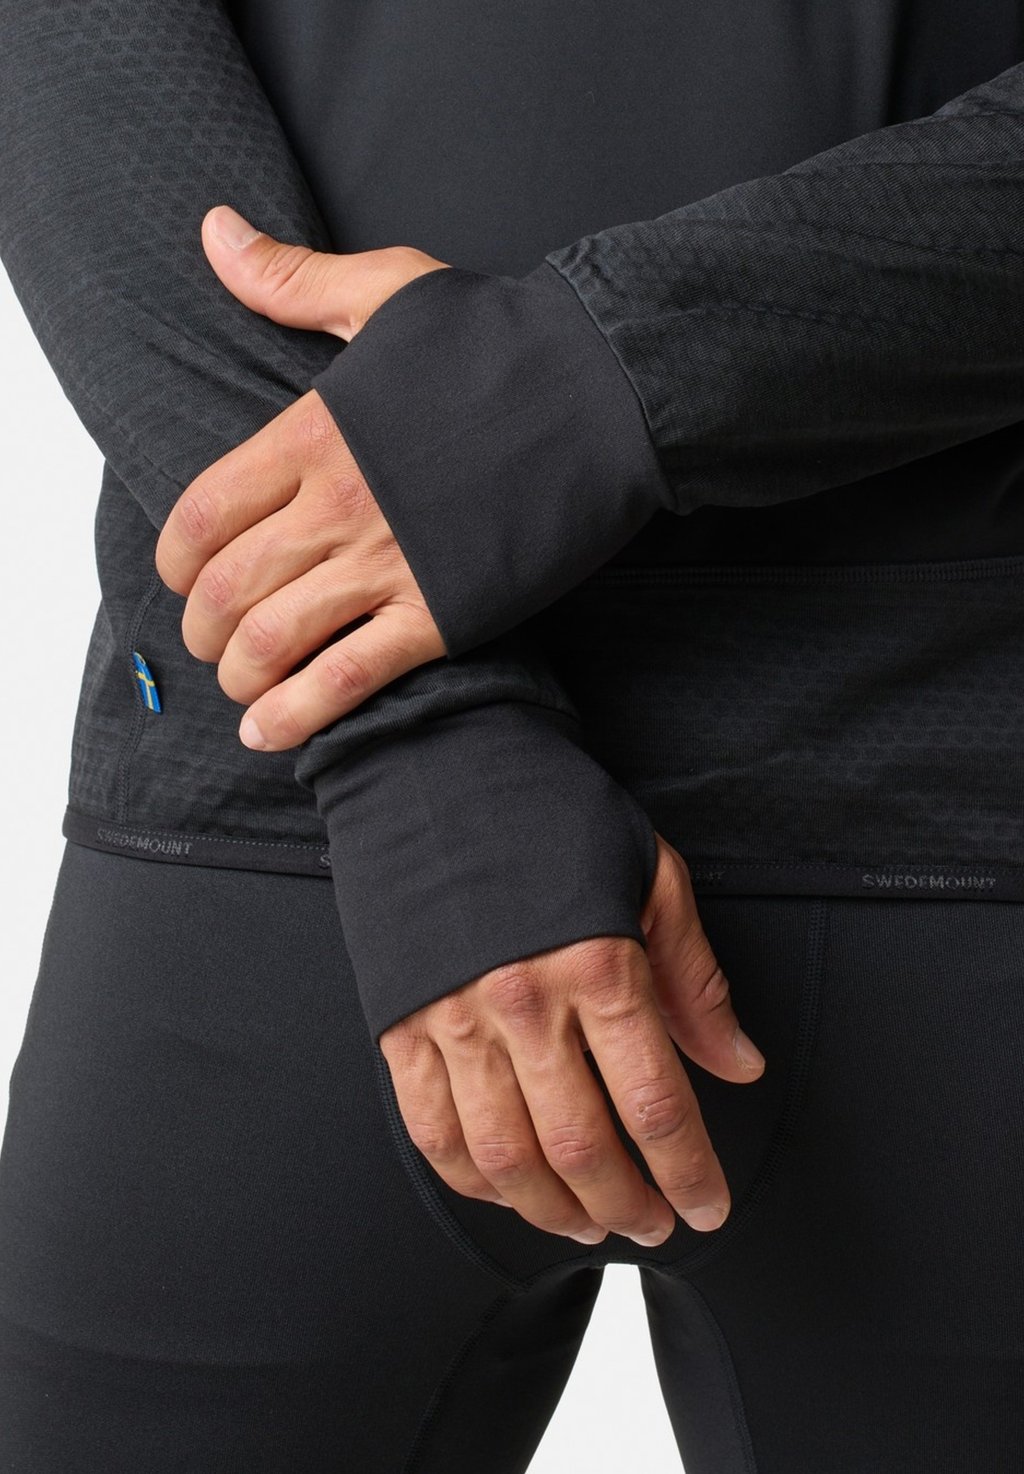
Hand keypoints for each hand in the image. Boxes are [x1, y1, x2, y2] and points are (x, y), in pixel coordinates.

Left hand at [154, 204, 453, 752]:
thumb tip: (215, 230)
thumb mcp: (387, 290)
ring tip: (244, 687)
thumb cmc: (500, 340)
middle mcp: (336, 506)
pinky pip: (347, 680)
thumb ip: (290, 281)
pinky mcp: (442, 614)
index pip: (201, 514)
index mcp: (311, 433)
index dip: (175, 559)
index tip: (183, 576)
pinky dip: (298, 717)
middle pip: (225, 590)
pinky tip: (270, 733)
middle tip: (214, 640)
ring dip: (241, 677)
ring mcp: (388, 564)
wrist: (608, 392)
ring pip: (273, 643)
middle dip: (203, 629)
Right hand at [378, 832, 766, 1245]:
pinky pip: (432, 1132)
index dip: (690, 1172)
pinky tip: (509, 1188)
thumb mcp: (648, 872)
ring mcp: (452, 1018)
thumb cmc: (549, 811)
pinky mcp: (398, 1025)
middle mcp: (523, 1002)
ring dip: (555, 1211)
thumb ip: (694, 977)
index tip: (710, 1207)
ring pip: (506, 1157)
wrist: (433, 762)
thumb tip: (740, 1065)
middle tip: (656, 1223)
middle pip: (583, 1148)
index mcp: (598, 962)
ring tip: (589, 1223)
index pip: (655, 1104)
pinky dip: (474, 1179)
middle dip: (630, 1205)